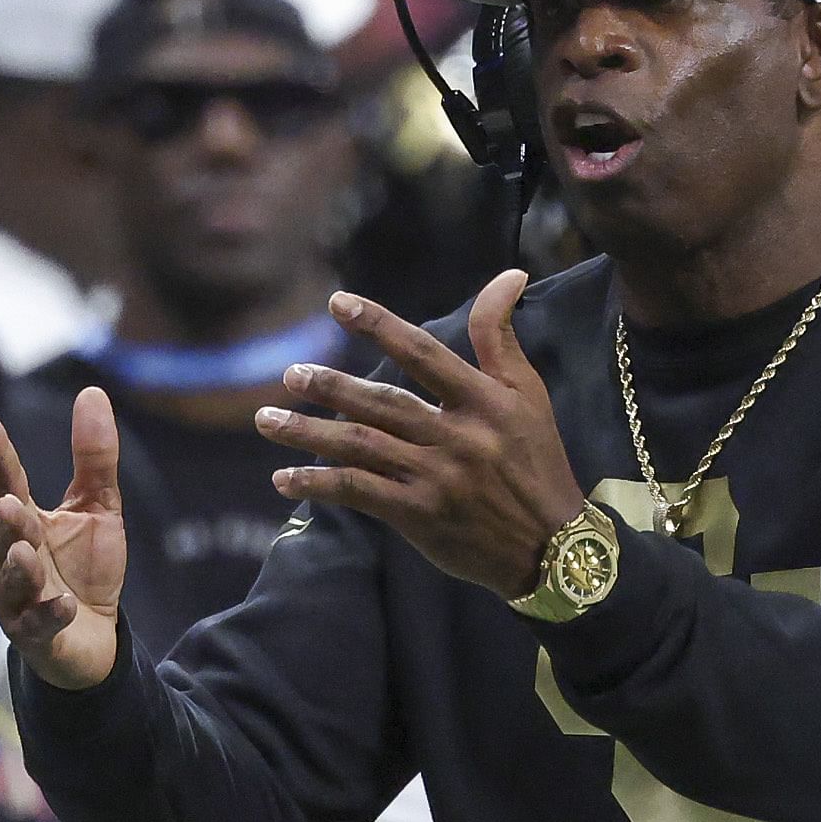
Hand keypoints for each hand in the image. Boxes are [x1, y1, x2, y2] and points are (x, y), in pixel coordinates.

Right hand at [0, 388, 130, 686]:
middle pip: (1, 532)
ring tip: (27, 553)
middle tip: (9, 503)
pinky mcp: (33, 635)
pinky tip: (65, 605)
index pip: (3, 481)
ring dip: (18, 568)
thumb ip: (94, 457)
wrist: (94, 637)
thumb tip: (93, 392)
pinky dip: (49, 615)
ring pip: (10, 581)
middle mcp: (4, 556)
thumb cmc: (85, 568)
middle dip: (5, 519)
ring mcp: (15, 599)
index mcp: (17, 520)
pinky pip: (37, 626)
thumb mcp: (98, 508)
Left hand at [256, 277, 593, 596]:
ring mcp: (436, 479)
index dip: (379, 325)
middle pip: (382, 403)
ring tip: (266, 420)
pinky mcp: (420, 517)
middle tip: (290, 374)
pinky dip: (319, 485)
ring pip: (361, 447)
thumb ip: (502, 337)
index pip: (423, 354)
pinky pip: (359, 494)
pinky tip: (285, 479)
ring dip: (308, 434)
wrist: (554, 547)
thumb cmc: (537, 463)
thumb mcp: (528, 394)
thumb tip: (509, 274)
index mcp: (484, 401)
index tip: (337, 302)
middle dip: (330, 388)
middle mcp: (458, 437)